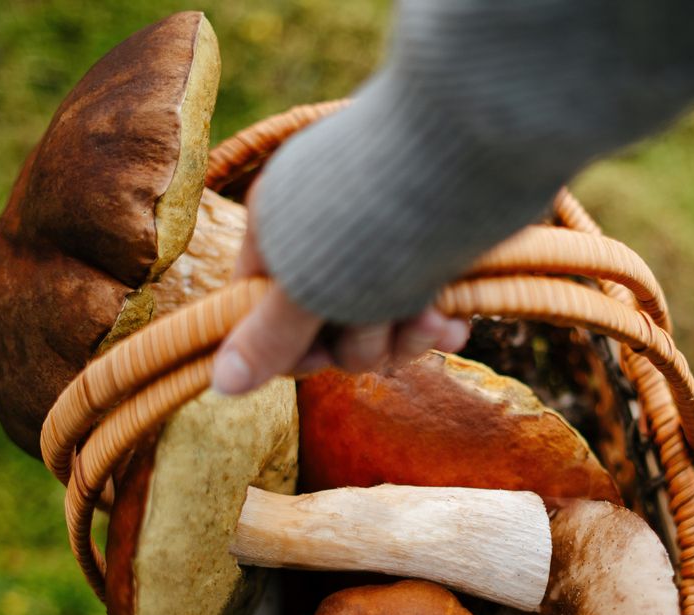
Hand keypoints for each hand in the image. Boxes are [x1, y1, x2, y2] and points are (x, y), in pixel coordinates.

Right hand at [211, 182, 469, 395]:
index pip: (261, 313)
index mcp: (276, 229)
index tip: (317, 361)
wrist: (472, 153)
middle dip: (362, 342)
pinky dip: (437, 324)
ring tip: (430, 314)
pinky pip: (423, 311)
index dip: (288, 350)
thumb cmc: (375, 219)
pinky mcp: (432, 252)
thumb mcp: (312, 287)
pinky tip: (454, 323)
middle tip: (386, 323)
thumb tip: (221, 383)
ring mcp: (381, 243)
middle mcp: (324, 235)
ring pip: (380, 326)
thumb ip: (269, 336)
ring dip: (404, 335)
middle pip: (328, 330)